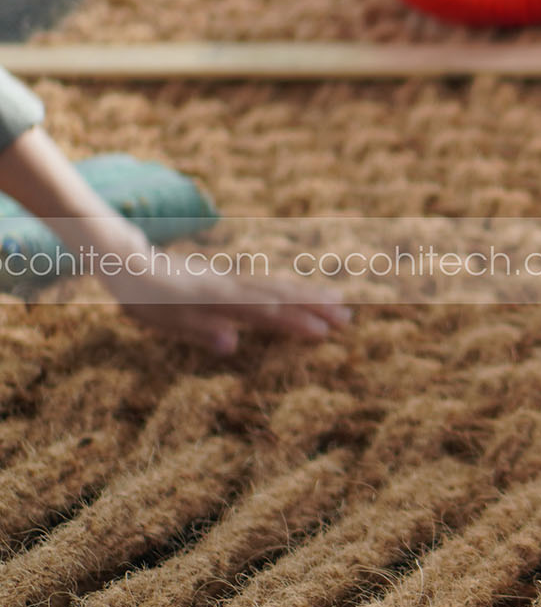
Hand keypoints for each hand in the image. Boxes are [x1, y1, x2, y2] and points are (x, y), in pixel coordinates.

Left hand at [102, 257, 349, 354]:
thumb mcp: (161, 320)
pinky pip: (267, 282)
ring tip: (341, 303)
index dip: (293, 322)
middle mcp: (230, 287)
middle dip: (314, 307)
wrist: (127, 259)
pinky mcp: (229, 278)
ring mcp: (232, 280)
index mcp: (215, 300)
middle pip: (279, 295)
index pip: (262, 312)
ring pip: (278, 286)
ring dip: (310, 296)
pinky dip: (291, 288)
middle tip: (347, 319)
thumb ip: (197, 330)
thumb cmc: (141, 297)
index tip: (323, 332)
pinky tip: (305, 294)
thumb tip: (231, 346)